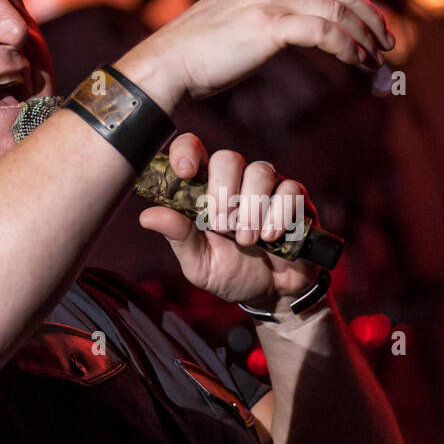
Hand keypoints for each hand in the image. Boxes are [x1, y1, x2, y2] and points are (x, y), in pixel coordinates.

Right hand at [115, 0, 395, 106]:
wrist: (168, 63)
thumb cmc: (199, 53)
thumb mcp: (237, 24)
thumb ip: (267, 18)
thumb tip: (292, 32)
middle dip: (369, 16)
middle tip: (387, 41)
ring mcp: (270, 0)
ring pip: (337, 12)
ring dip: (364, 38)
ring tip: (377, 60)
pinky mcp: (271, 26)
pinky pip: (325, 33)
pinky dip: (349, 49)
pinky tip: (358, 63)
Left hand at [137, 133, 322, 306]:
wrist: (271, 294)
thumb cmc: (231, 273)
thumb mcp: (199, 263)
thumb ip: (178, 237)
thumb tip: (147, 216)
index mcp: (205, 189)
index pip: (193, 149)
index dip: (186, 151)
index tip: (186, 172)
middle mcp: (236, 180)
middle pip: (228, 157)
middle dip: (222, 194)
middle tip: (222, 227)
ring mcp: (267, 186)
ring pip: (260, 172)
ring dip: (251, 210)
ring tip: (247, 240)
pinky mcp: (296, 198)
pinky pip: (290, 190)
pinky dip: (278, 216)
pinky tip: (271, 237)